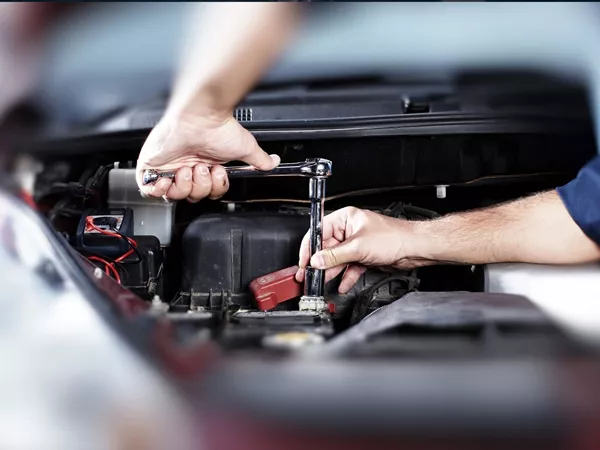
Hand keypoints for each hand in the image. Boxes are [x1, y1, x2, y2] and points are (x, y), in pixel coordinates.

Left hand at [136, 111, 279, 200]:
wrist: (199, 116)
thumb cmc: (219, 127)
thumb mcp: (246, 148)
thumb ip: (260, 159)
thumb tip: (274, 163)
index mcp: (205, 166)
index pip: (207, 193)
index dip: (213, 189)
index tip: (217, 173)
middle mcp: (187, 167)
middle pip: (191, 197)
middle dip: (200, 187)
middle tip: (203, 169)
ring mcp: (168, 167)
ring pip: (172, 196)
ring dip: (183, 186)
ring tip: (187, 168)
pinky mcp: (150, 165)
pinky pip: (149, 190)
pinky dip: (159, 190)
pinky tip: (169, 179)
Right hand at [296, 207, 421, 293]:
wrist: (414, 249)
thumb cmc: (394, 237)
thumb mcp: (358, 247)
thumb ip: (335, 256)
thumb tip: (317, 260)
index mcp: (345, 218)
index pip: (319, 231)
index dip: (309, 247)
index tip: (304, 261)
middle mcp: (349, 230)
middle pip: (327, 248)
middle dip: (320, 263)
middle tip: (309, 275)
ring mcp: (356, 244)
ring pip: (337, 260)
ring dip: (331, 272)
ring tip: (321, 282)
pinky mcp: (363, 256)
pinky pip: (349, 267)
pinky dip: (345, 277)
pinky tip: (341, 285)